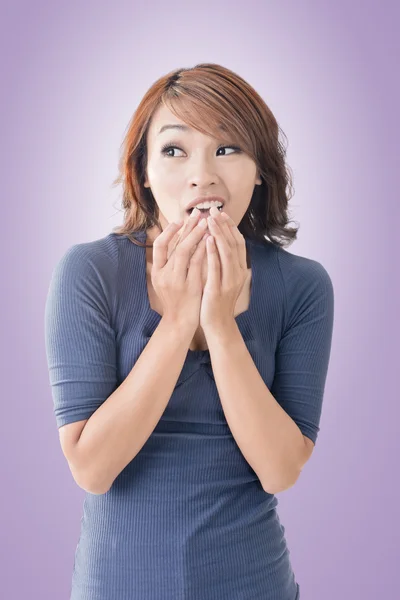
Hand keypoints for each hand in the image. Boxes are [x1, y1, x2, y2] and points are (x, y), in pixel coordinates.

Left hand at [200, 206, 247, 331]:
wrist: (218, 325)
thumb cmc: (217, 301)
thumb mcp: (223, 278)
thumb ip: (223, 263)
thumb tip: (218, 244)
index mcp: (239, 269)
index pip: (237, 242)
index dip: (230, 226)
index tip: (221, 213)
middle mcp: (237, 273)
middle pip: (234, 243)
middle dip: (224, 225)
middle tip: (214, 210)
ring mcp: (229, 281)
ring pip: (226, 252)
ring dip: (219, 234)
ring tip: (210, 220)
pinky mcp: (218, 289)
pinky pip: (216, 268)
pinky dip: (212, 253)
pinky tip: (206, 241)